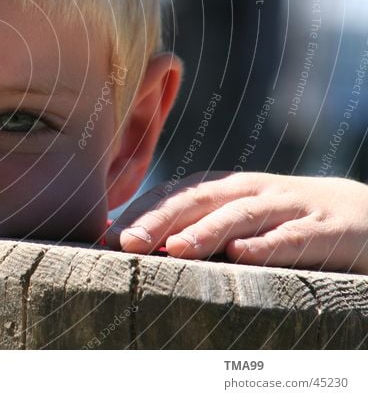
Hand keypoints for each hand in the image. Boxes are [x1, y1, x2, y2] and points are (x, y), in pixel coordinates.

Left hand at [105, 171, 367, 273]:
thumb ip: (196, 228)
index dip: (139, 213)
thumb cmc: (286, 223)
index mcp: (226, 189)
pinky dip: (267, 245)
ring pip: (241, 214)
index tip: (103, 238)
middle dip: (159, 219)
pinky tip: (242, 256)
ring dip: (206, 230)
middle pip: (199, 199)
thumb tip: (138, 247)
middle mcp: (251, 191)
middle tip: (126, 242)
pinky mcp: (325, 228)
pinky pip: (294, 236)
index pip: (174, 195)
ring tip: (175, 249)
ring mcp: (289, 206)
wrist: (367, 215)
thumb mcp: (240, 219)